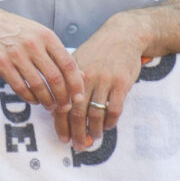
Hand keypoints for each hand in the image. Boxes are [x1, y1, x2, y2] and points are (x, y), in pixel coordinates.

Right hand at [0, 5, 84, 113]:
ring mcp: (16, 54)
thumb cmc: (19, 32)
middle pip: (55, 78)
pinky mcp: (2, 64)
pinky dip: (29, 97)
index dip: (76, 84)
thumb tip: (81, 76)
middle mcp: (32, 45)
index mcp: (46, 36)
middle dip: (62, 97)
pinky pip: (20, 87)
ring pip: (38, 85)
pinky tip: (34, 100)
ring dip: (47, 100)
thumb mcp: (42, 36)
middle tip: (64, 106)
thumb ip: (60, 55)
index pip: (68, 64)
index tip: (79, 97)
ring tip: (50, 106)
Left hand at [55, 15, 144, 149]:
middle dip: (75, 132)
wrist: (122, 35)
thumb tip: (58, 109)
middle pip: (76, 111)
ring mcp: (104, 80)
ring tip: (92, 139)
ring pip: (95, 113)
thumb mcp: (78, 61)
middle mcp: (85, 77)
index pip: (61, 102)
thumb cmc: (97, 51)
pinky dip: (110, 122)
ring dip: (93, 130)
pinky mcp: (121, 83)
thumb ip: (68, 83)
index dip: (60, 123)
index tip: (62, 137)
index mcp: (71, 74)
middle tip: (77, 145)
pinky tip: (107, 127)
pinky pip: (114, 109)